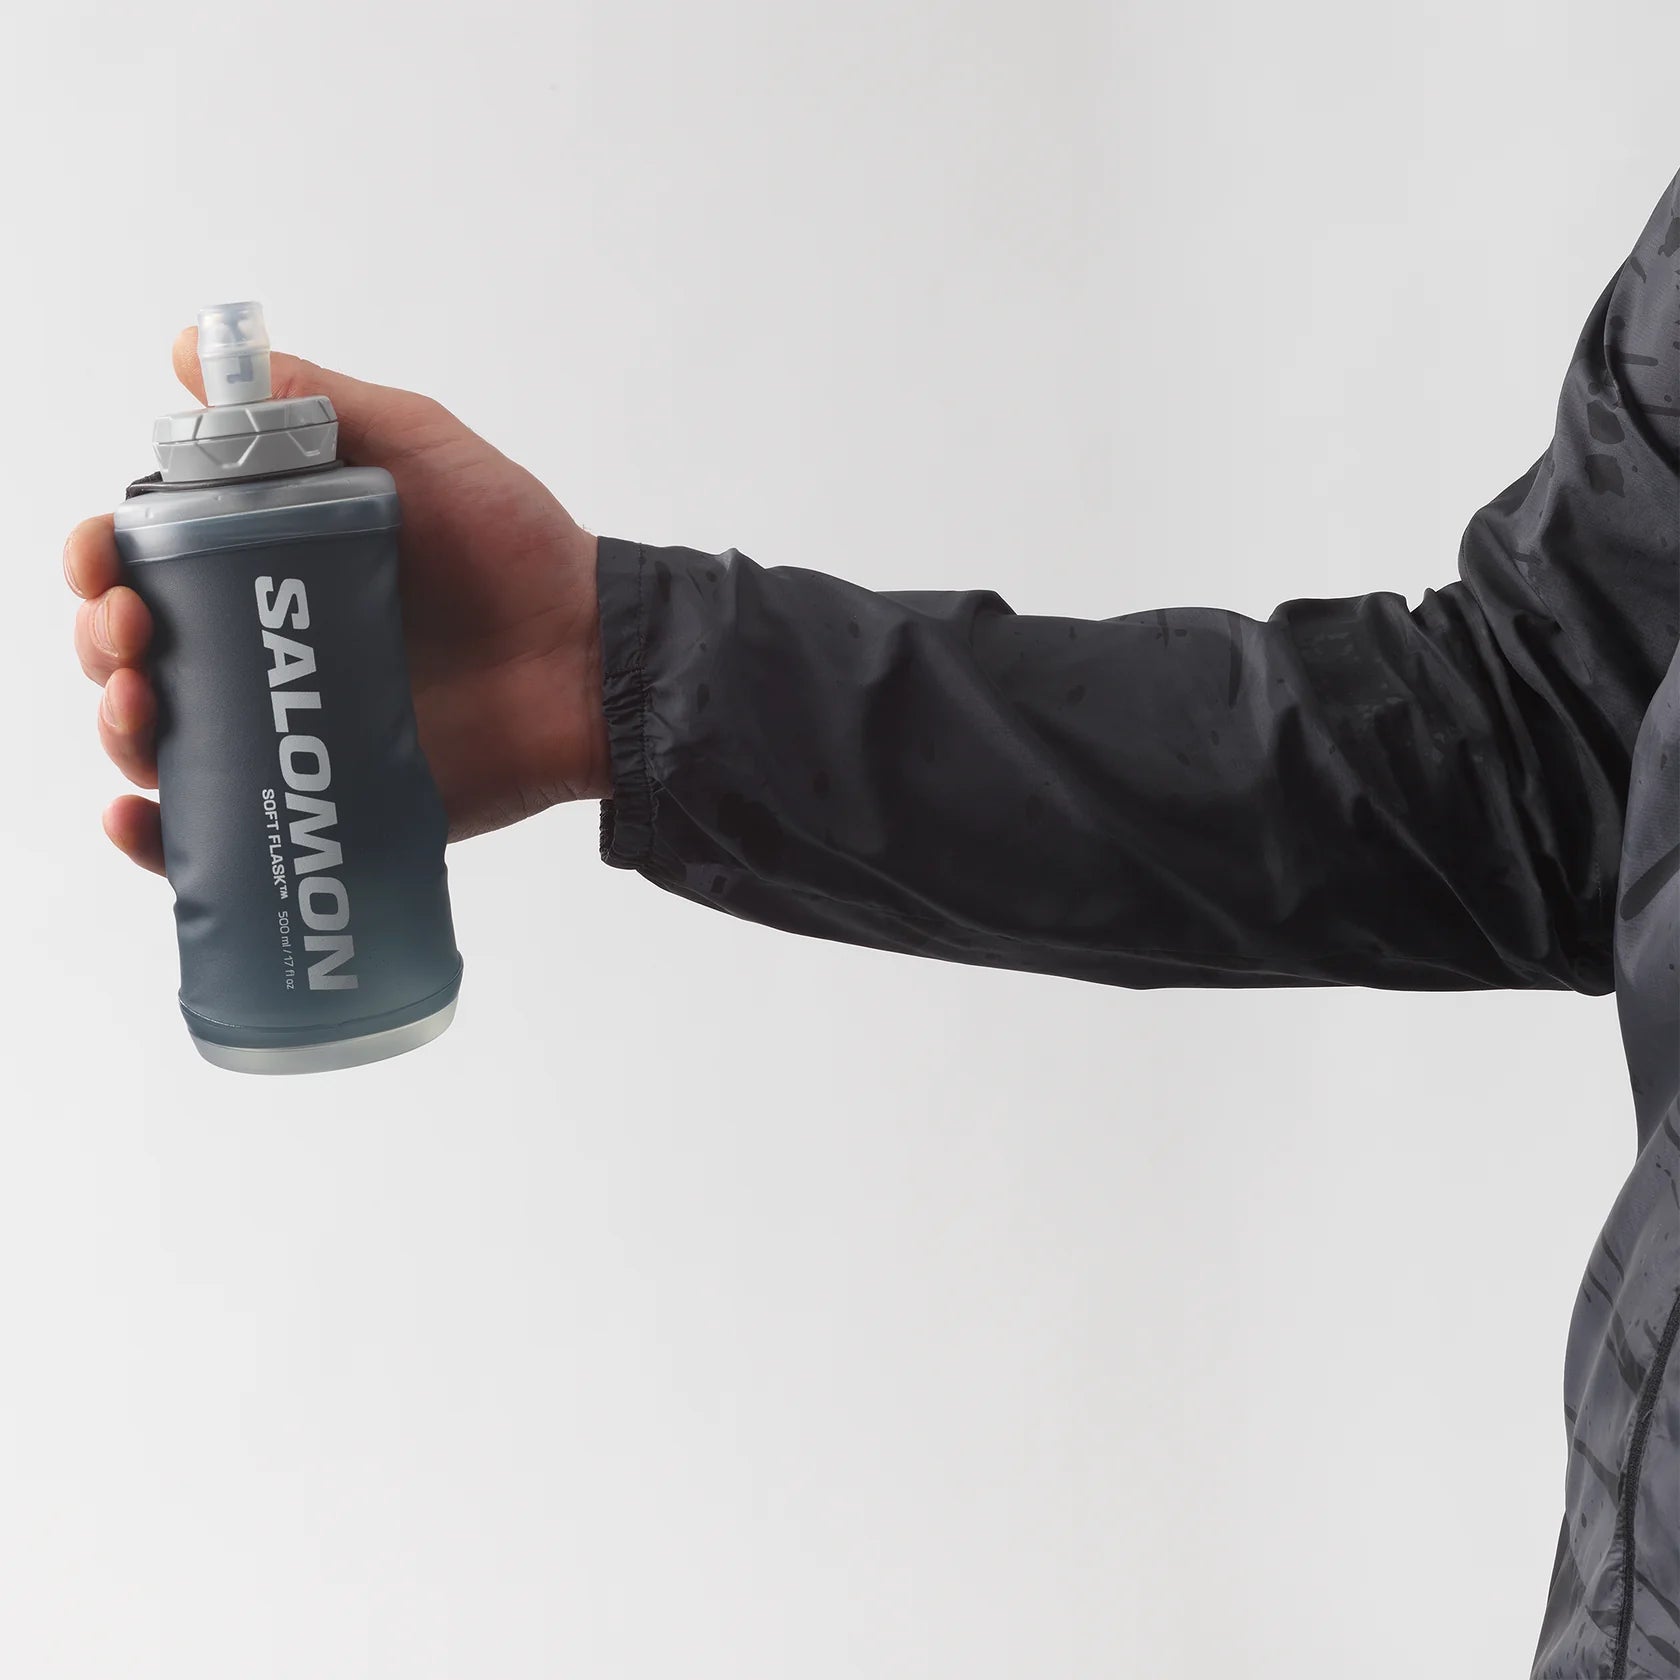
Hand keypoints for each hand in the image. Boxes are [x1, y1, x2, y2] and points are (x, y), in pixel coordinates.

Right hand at [66, 329, 608, 873]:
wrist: (589, 661)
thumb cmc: (513, 550)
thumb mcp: (416, 448)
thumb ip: (315, 404)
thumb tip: (192, 355)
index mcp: (271, 560)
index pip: (150, 561)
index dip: (104, 561)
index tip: (108, 567)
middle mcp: (268, 644)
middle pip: (138, 651)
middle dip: (104, 643)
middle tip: (135, 639)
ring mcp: (292, 727)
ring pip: (163, 740)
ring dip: (121, 728)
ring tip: (143, 712)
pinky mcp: (325, 800)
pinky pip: (219, 830)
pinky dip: (158, 833)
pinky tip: (138, 815)